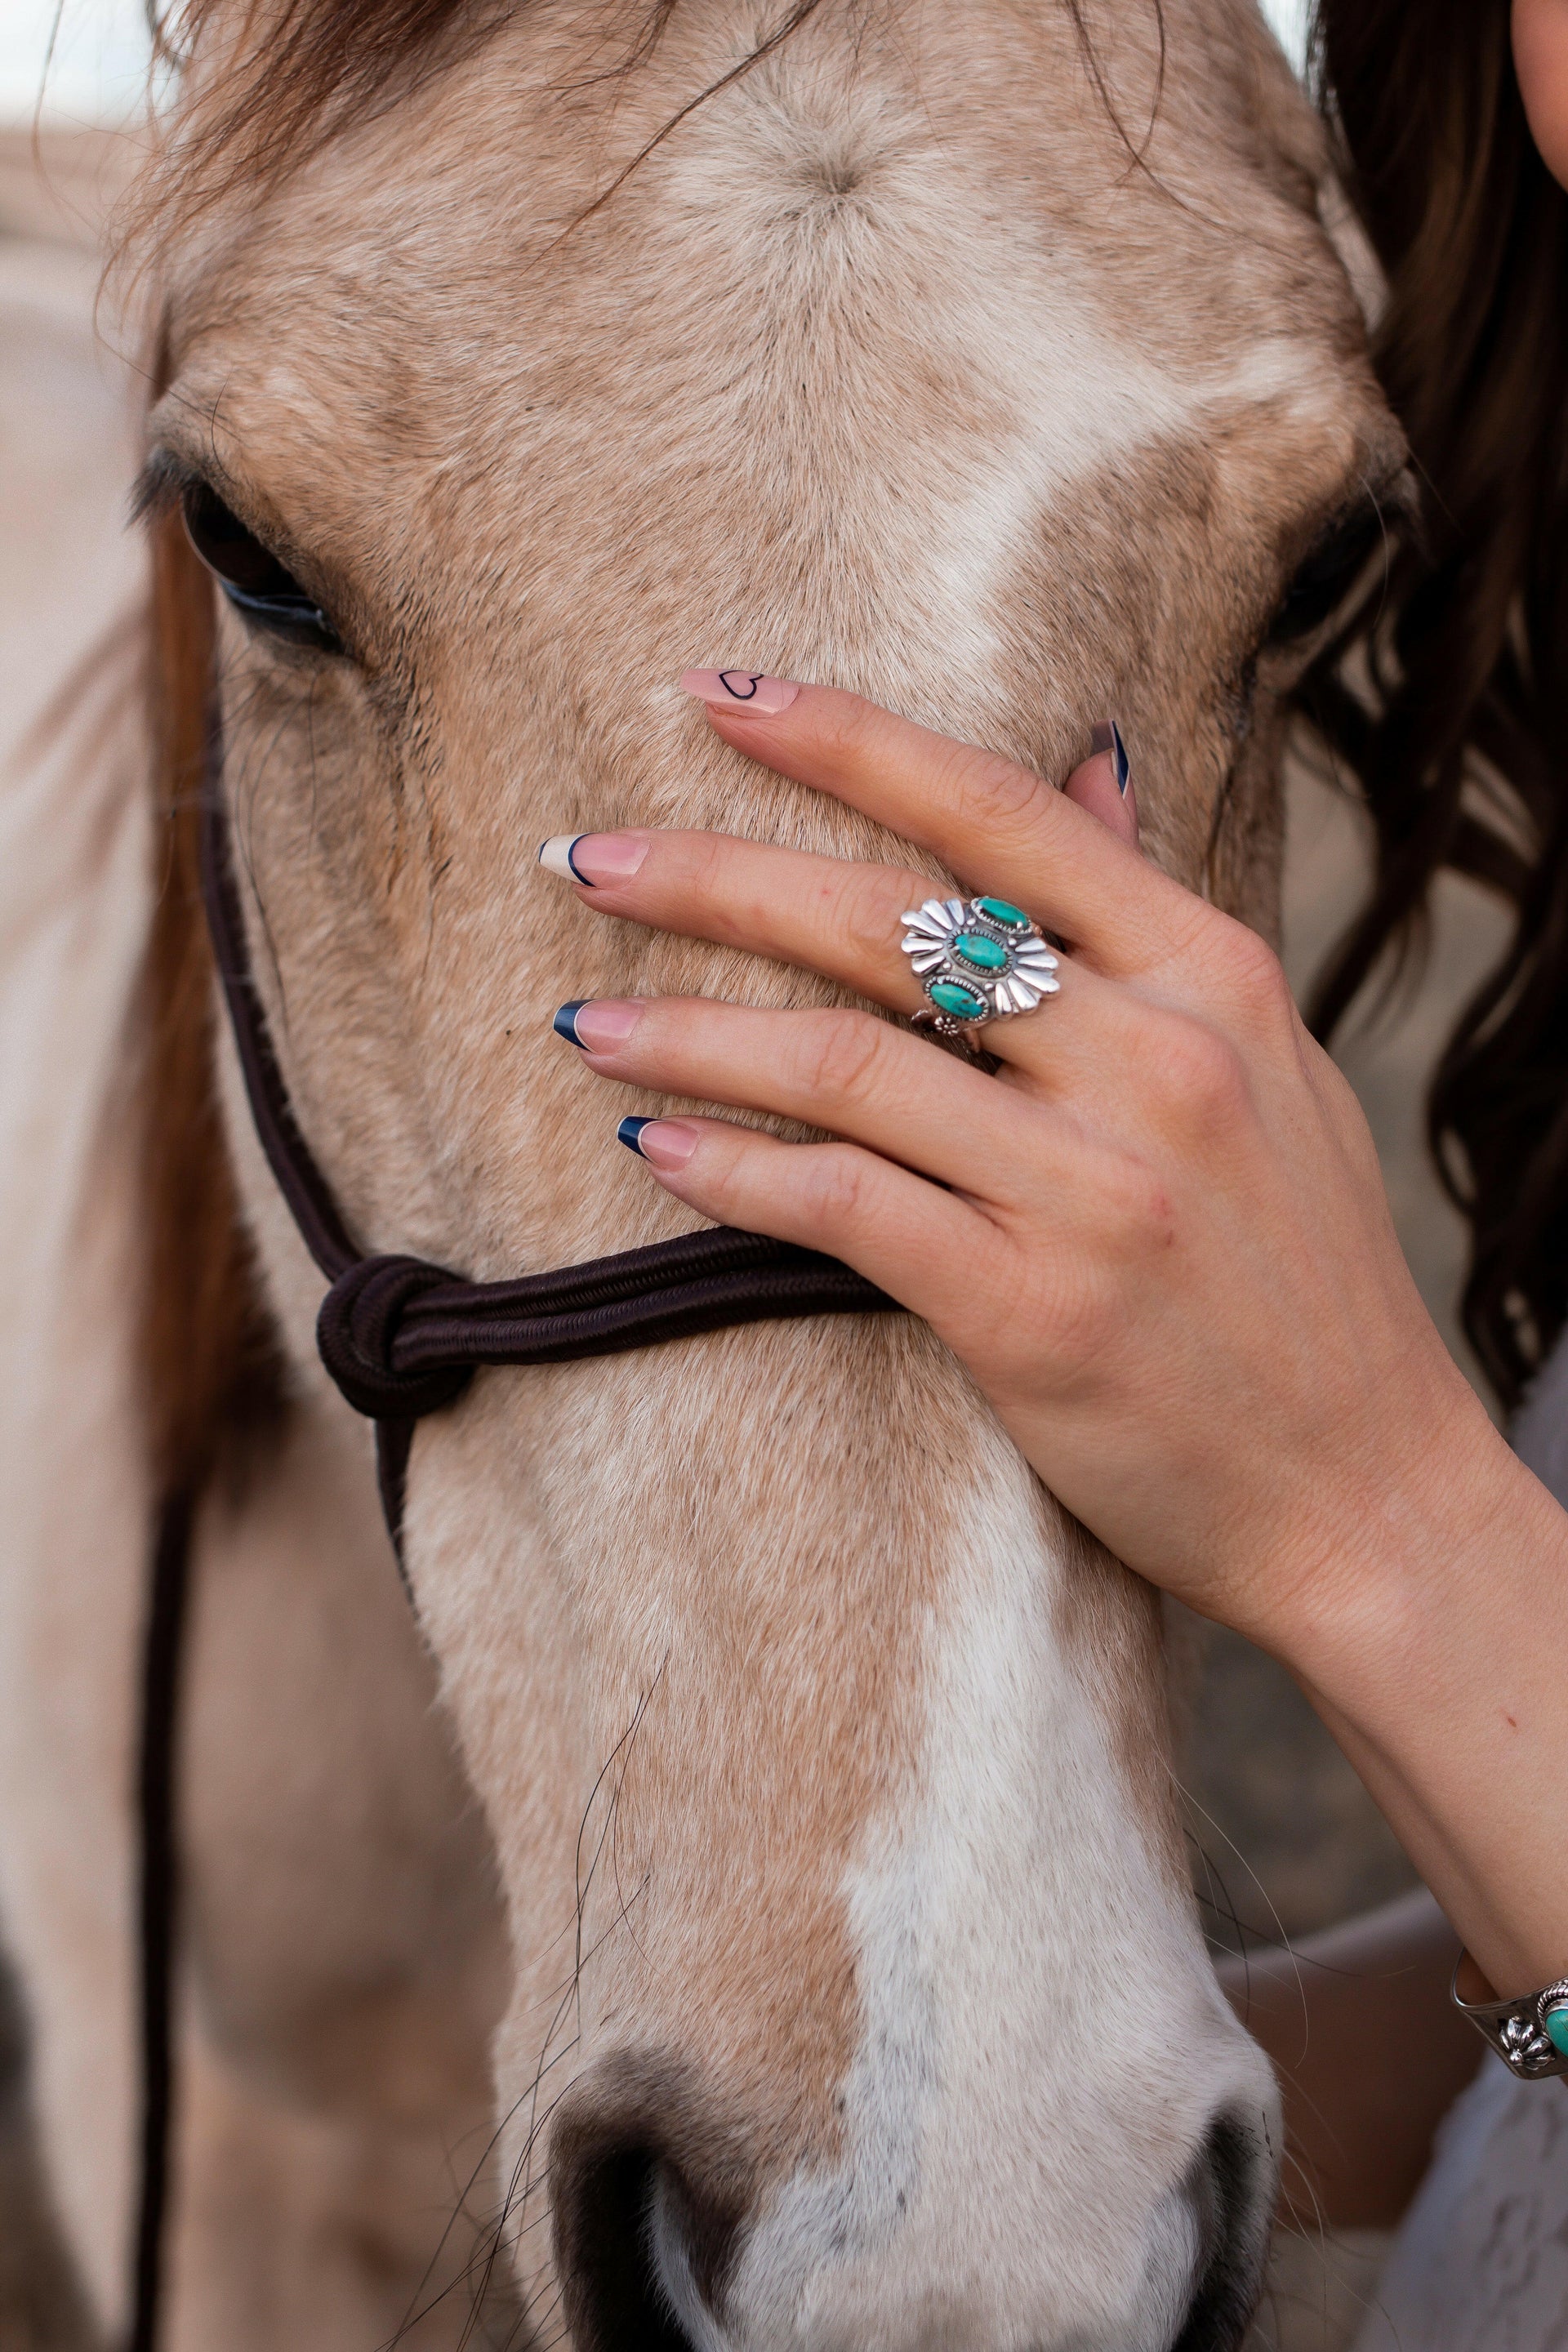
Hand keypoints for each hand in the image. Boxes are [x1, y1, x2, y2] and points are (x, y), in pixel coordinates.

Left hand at [543, 676, 1492, 1654]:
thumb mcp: (1267, 1063)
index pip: (999, 815)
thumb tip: (1090, 762)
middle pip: (892, 924)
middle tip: (585, 858)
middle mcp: (1155, 1060)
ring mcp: (1095, 1188)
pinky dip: (733, 1169)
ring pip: (845, 1061)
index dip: (844, 741)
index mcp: (1210, 973)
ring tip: (581, 1015)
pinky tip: (656, 1142)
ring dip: (689, 1029)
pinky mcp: (1034, 1311)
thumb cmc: (1300, 1276)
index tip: (715, 695)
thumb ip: (1156, 922)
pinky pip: (845, 1207)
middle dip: (713, 877)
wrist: (1364, 1489)